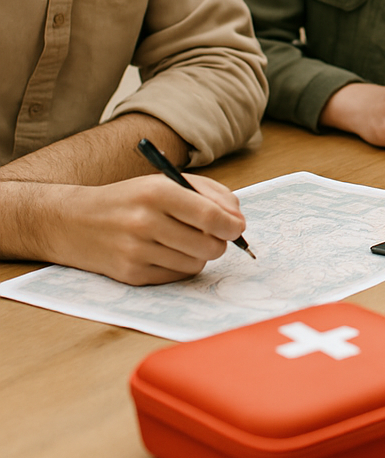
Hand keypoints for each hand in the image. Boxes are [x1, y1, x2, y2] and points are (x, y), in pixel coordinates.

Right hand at [47, 174, 246, 284]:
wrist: (73, 222)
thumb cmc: (130, 198)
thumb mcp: (166, 181)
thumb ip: (209, 194)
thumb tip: (238, 219)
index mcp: (157, 192)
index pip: (209, 215)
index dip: (232, 225)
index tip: (239, 227)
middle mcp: (145, 222)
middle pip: (208, 245)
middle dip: (220, 242)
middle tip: (213, 235)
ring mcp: (136, 251)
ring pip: (196, 263)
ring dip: (200, 254)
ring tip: (184, 240)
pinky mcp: (131, 275)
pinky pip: (177, 276)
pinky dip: (181, 265)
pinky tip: (166, 252)